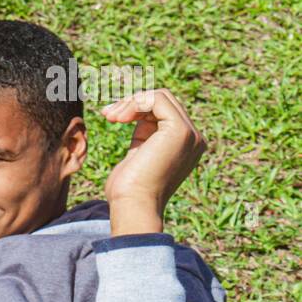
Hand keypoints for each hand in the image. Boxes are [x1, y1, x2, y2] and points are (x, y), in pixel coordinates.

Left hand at [101, 89, 206, 235]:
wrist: (133, 205)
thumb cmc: (128, 189)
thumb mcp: (137, 155)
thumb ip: (143, 136)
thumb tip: (132, 115)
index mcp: (185, 144)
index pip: (163, 111)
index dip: (136, 109)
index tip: (111, 117)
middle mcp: (193, 138)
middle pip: (163, 101)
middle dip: (132, 103)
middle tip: (108, 115)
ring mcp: (190, 134)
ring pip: (160, 97)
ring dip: (130, 103)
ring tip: (111, 117)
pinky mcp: (180, 131)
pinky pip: (156, 100)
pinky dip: (134, 103)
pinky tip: (118, 118)